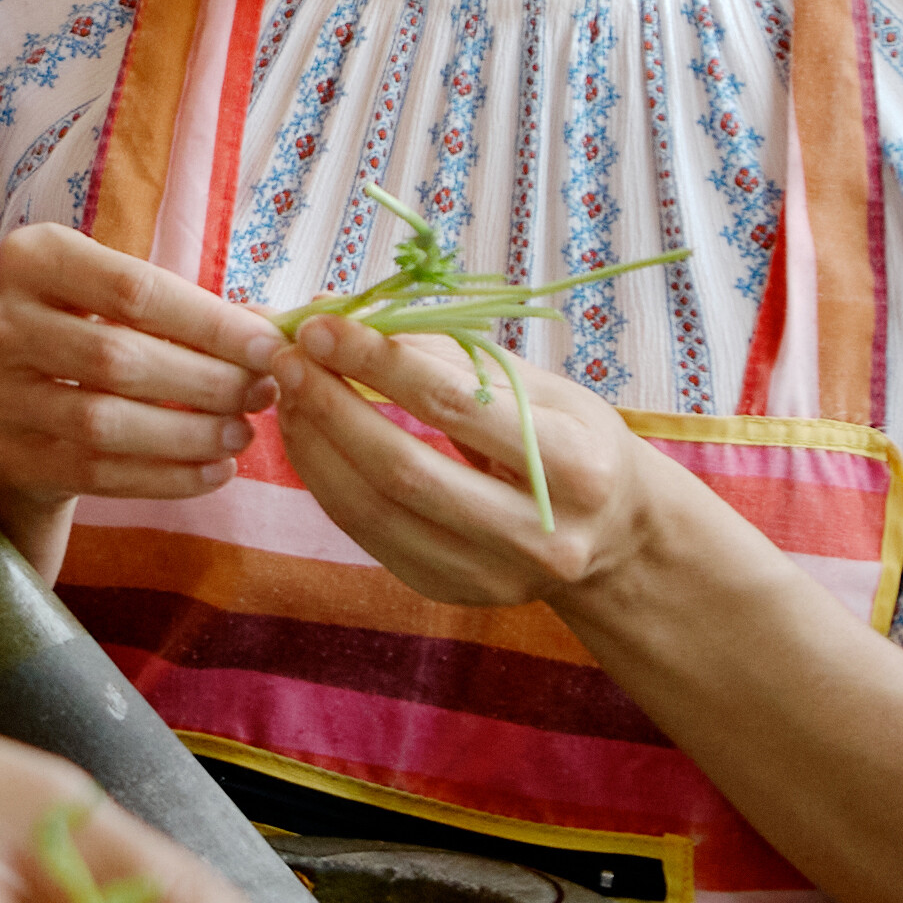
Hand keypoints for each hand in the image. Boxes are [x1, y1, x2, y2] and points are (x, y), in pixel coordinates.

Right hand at [0, 223, 287, 536]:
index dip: (210, 323)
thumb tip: (273, 334)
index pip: (134, 290)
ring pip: (107, 422)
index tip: (269, 346)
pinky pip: (99, 473)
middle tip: (262, 393)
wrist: (15, 403)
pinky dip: (167, 477)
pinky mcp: (9, 454)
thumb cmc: (87, 332)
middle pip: (119, 356)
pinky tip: (213, 471)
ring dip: (189, 433)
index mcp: (31, 258)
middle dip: (206, 380)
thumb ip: (185, 310)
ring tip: (241, 434)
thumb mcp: (118, 300)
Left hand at [275, 315, 663, 608]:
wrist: (616, 537)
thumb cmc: (576, 441)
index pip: (455, 408)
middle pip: (404, 470)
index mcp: (577, 467)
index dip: (379, 364)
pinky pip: (368, 534)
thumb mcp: (542, 387)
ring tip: (287, 390)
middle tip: (287, 356)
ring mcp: (490, 575)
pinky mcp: (450, 591)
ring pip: (374, 511)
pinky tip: (309, 436)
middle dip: (331, 406)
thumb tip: (345, 311)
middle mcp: (537, 534)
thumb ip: (450, 353)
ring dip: (316, 444)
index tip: (322, 325)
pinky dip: (327, 480)